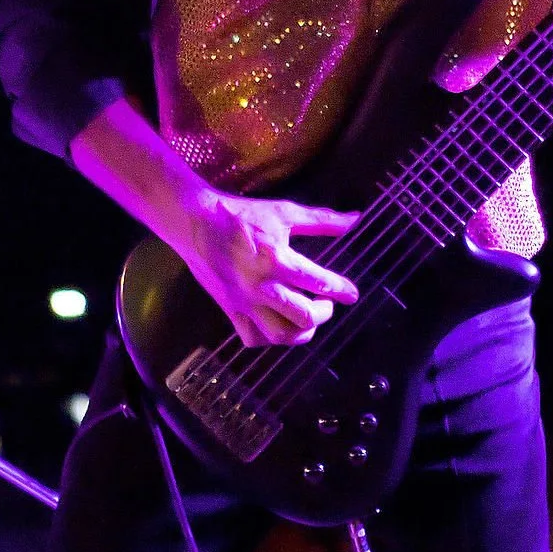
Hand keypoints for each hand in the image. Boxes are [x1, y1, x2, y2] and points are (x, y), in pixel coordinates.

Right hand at [181, 190, 360, 347]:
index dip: (340, 289)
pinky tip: (280, 326)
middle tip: (328, 305)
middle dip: (324, 313)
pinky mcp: (230, 309)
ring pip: (279, 334)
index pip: (318, 281)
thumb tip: (355, 219)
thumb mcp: (283, 212)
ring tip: (308, 321)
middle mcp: (261, 286)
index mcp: (276, 260)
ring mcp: (244, 301)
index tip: (352, 294)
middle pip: (303, 315)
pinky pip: (253, 338)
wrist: (196, 224)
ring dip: (302, 332)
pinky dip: (271, 339)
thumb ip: (321, 220)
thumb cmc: (241, 216)